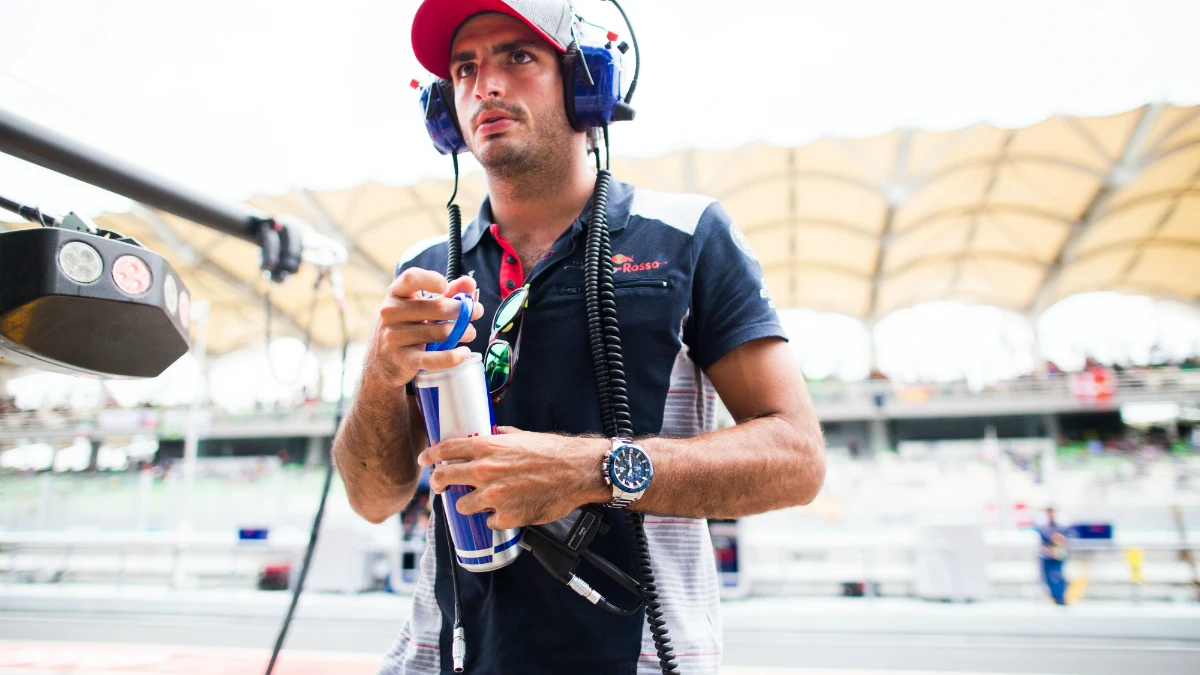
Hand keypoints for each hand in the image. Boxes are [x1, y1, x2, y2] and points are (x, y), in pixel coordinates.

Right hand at [363, 268, 484, 388]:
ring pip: (440, 332)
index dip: (433, 280)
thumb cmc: (406, 326)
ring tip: (470, 333)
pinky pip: (433, 358)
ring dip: (463, 332)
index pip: (411, 278)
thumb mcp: (420, 305)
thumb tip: (470, 283)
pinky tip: (464, 353)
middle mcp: (390, 312)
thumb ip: (447, 293)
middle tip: (476, 313)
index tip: (446, 287)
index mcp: (395, 293)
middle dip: (463, 310)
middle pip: (438, 307)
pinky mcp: (402, 359)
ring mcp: (394, 336)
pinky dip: (453, 356)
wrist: (381, 362)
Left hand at [419, 427, 609, 529]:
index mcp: (488, 447)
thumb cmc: (554, 452)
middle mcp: (486, 471)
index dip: (431, 455)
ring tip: (480, 502)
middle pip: (444, 478)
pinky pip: (489, 521)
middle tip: (441, 487)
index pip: (446, 449)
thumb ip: (501, 437)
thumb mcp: (522, 436)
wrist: (578, 471)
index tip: (425, 459)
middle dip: (439, 484)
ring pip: (462, 505)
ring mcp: (494, 496)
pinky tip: (506, 511)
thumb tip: (491, 434)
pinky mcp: (507, 517)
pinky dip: (495, 518)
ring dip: (468, 504)